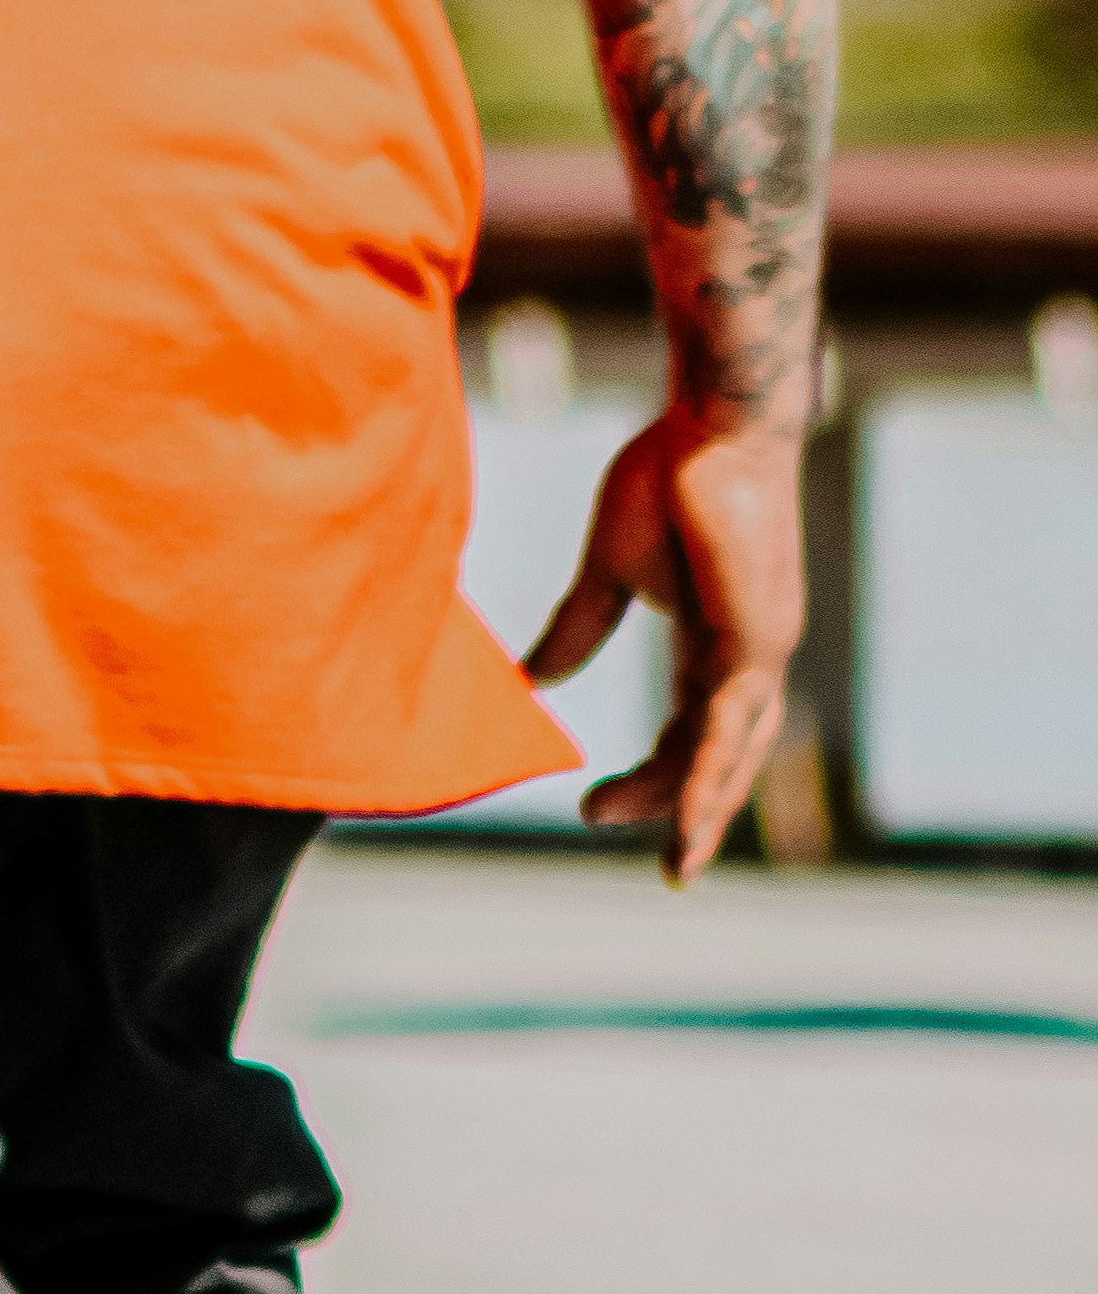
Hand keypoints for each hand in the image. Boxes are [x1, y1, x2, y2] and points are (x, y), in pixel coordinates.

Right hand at [523, 410, 805, 886]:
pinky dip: (713, 773)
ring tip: (681, 864)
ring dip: (706, 812)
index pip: (687, 732)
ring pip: (734, 753)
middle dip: (689, 814)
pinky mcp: (756, 637)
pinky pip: (732, 723)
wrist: (712, 423)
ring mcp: (760, 649)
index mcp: (713, 643)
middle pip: (718, 757)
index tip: (591, 807)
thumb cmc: (667, 475)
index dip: (650, 777)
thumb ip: (578, 628)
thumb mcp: (607, 570)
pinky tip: (693, 812)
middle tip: (668, 871)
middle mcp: (747, 656)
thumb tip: (534, 679)